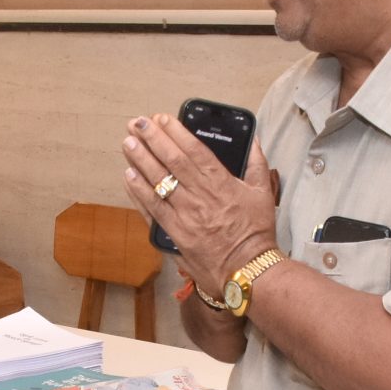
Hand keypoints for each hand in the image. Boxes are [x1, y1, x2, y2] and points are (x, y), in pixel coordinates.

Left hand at [123, 114, 280, 298]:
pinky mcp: (175, 234)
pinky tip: (129, 177)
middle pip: (171, 162)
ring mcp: (185, 215)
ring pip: (158, 183)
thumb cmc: (256, 233)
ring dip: (140, 161)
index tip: (161, 119)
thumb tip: (253, 141)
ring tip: (127, 144)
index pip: (194, 151)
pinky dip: (139, 192)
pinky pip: (153, 209)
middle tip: (136, 124)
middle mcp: (200, 196)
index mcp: (221, 183)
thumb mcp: (262, 194)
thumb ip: (256, 164)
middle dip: (152, 140)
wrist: (248, 270)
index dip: (175, 133)